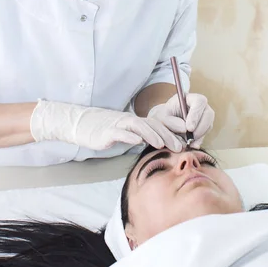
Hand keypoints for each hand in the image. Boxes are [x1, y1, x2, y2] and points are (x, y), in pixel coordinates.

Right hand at [30, 100, 183, 151]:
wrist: (82, 123)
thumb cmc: (105, 130)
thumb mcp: (126, 133)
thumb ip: (140, 137)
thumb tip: (159, 146)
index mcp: (136, 122)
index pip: (158, 125)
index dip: (171, 132)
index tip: (184, 142)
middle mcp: (130, 120)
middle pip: (152, 125)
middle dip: (167, 135)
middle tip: (180, 146)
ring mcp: (119, 124)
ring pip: (139, 126)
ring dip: (152, 134)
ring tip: (162, 144)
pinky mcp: (107, 131)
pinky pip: (120, 132)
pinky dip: (129, 136)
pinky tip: (137, 141)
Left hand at [148, 93, 214, 147]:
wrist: (166, 123)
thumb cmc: (164, 117)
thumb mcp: (162, 118)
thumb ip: (171, 122)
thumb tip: (185, 128)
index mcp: (190, 97)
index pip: (199, 101)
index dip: (196, 114)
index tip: (189, 128)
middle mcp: (200, 105)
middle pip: (209, 113)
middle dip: (201, 127)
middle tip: (191, 138)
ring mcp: (204, 115)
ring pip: (208, 125)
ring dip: (200, 135)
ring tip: (189, 142)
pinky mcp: (205, 126)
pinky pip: (206, 133)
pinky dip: (199, 140)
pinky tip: (192, 144)